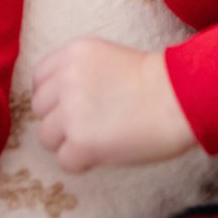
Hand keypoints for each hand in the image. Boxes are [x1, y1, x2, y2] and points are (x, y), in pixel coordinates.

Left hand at [33, 38, 194, 170]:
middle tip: (85, 127)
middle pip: (39, 108)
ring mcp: (71, 111)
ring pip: (46, 136)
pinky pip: (64, 160)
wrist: (179, 98)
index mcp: (73, 54)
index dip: (53, 96)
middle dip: (58, 120)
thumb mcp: (107, 57)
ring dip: (67, 143)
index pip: (39, 78)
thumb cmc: (155, 81)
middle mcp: (66, 79)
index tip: (68, 106)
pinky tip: (101, 154)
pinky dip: (81, 163)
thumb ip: (79, 72)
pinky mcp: (81, 141)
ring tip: (95, 141)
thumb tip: (59, 100)